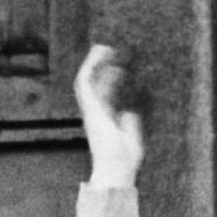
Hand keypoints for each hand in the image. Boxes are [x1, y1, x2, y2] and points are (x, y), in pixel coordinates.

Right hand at [74, 44, 143, 188]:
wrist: (116, 169)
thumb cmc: (124, 160)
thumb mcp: (131, 138)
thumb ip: (129, 124)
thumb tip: (129, 111)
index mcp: (104, 121)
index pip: (105, 97)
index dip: (111, 82)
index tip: (120, 68)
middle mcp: (95, 114)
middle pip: (93, 85)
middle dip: (98, 68)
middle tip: (107, 51)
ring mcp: (90, 110)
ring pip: (85, 81)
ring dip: (92, 63)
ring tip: (102, 47)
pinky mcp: (90, 107)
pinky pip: (86, 82)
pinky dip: (91, 67)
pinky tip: (99, 54)